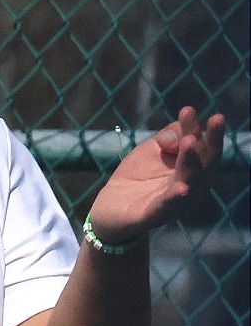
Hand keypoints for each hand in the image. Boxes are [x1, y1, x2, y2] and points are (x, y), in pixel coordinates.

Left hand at [87, 106, 227, 244]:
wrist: (111, 207)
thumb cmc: (139, 175)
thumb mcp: (155, 148)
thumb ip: (170, 136)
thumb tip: (183, 137)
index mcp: (196, 170)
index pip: (203, 146)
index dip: (198, 127)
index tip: (188, 109)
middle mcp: (192, 187)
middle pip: (205, 164)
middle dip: (209, 141)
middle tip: (214, 120)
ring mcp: (176, 204)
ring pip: (189, 182)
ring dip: (192, 162)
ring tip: (190, 142)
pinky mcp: (153, 216)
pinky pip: (167, 206)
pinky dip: (175, 197)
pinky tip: (182, 188)